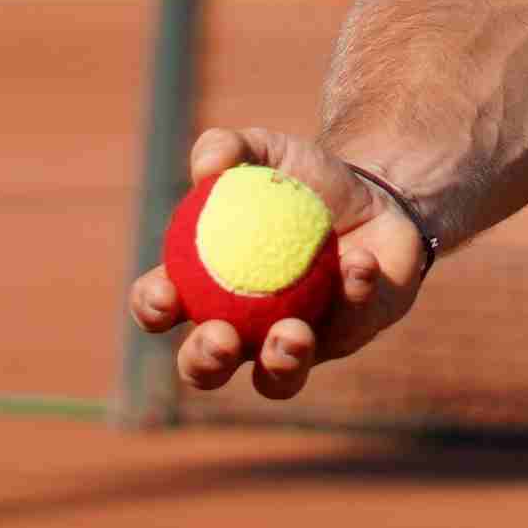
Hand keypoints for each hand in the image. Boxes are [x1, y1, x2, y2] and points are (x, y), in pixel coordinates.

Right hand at [121, 124, 435, 406]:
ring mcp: (296, 342)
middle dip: (205, 363)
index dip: (153, 308)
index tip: (166, 294)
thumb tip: (207, 167)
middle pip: (207, 367)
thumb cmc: (303, 177)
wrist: (375, 191)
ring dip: (281, 364)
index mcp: (203, 287)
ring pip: (278, 379)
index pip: (161, 306)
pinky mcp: (350, 335)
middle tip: (220, 337)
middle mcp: (242, 327)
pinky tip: (359, 264)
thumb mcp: (265, 151)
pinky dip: (354, 294)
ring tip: (291, 334)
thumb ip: (229, 147)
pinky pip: (350, 323)